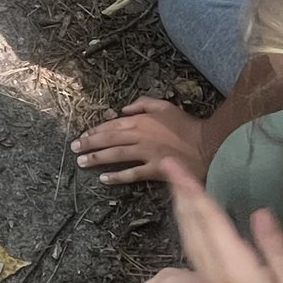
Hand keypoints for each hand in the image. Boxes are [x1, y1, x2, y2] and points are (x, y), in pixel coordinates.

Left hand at [73, 97, 202, 184]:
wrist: (208, 144)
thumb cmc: (187, 125)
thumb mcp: (165, 106)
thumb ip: (143, 104)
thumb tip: (124, 109)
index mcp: (142, 120)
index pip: (112, 125)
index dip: (95, 131)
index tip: (82, 136)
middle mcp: (141, 136)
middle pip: (109, 139)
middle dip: (89, 144)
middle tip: (74, 149)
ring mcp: (147, 153)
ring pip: (116, 154)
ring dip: (97, 158)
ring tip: (82, 162)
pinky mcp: (155, 169)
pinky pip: (133, 173)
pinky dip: (118, 176)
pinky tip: (104, 179)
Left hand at [162, 159, 282, 282]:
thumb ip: (275, 248)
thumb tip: (258, 212)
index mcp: (235, 269)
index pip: (208, 220)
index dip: (192, 191)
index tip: (175, 167)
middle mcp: (216, 275)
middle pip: (192, 228)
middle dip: (179, 196)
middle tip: (168, 166)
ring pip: (190, 241)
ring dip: (182, 212)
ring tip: (177, 187)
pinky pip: (196, 253)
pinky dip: (190, 230)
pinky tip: (194, 224)